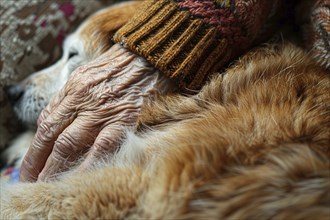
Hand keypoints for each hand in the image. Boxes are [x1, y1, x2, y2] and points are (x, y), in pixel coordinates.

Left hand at [20, 43, 172, 181]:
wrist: (147, 57)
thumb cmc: (118, 68)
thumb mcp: (87, 75)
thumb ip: (69, 99)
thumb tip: (51, 124)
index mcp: (73, 88)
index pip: (46, 123)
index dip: (34, 149)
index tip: (29, 167)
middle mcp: (83, 99)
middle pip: (53, 136)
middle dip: (39, 162)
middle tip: (33, 181)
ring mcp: (102, 109)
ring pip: (70, 142)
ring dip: (56, 166)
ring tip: (48, 184)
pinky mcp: (123, 118)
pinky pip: (102, 145)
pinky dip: (88, 163)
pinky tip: (80, 177)